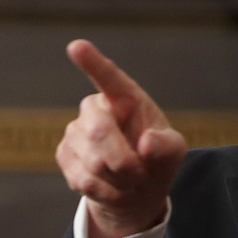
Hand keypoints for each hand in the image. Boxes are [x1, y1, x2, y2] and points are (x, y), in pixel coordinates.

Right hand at [58, 40, 187, 237]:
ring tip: (130, 179)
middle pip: (100, 131)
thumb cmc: (156, 159)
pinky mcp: (64, 155)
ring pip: (93, 160)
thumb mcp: (173, 152)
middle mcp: (96, 108)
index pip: (108, 77)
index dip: (92, 62)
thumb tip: (146, 144)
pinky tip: (113, 187)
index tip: (77, 47)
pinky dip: (106, 191)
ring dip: (118, 179)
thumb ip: (167, 146)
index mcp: (125, 97)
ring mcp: (75, 131)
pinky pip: (83, 179)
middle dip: (124, 161)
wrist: (136, 188)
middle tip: (140, 173)